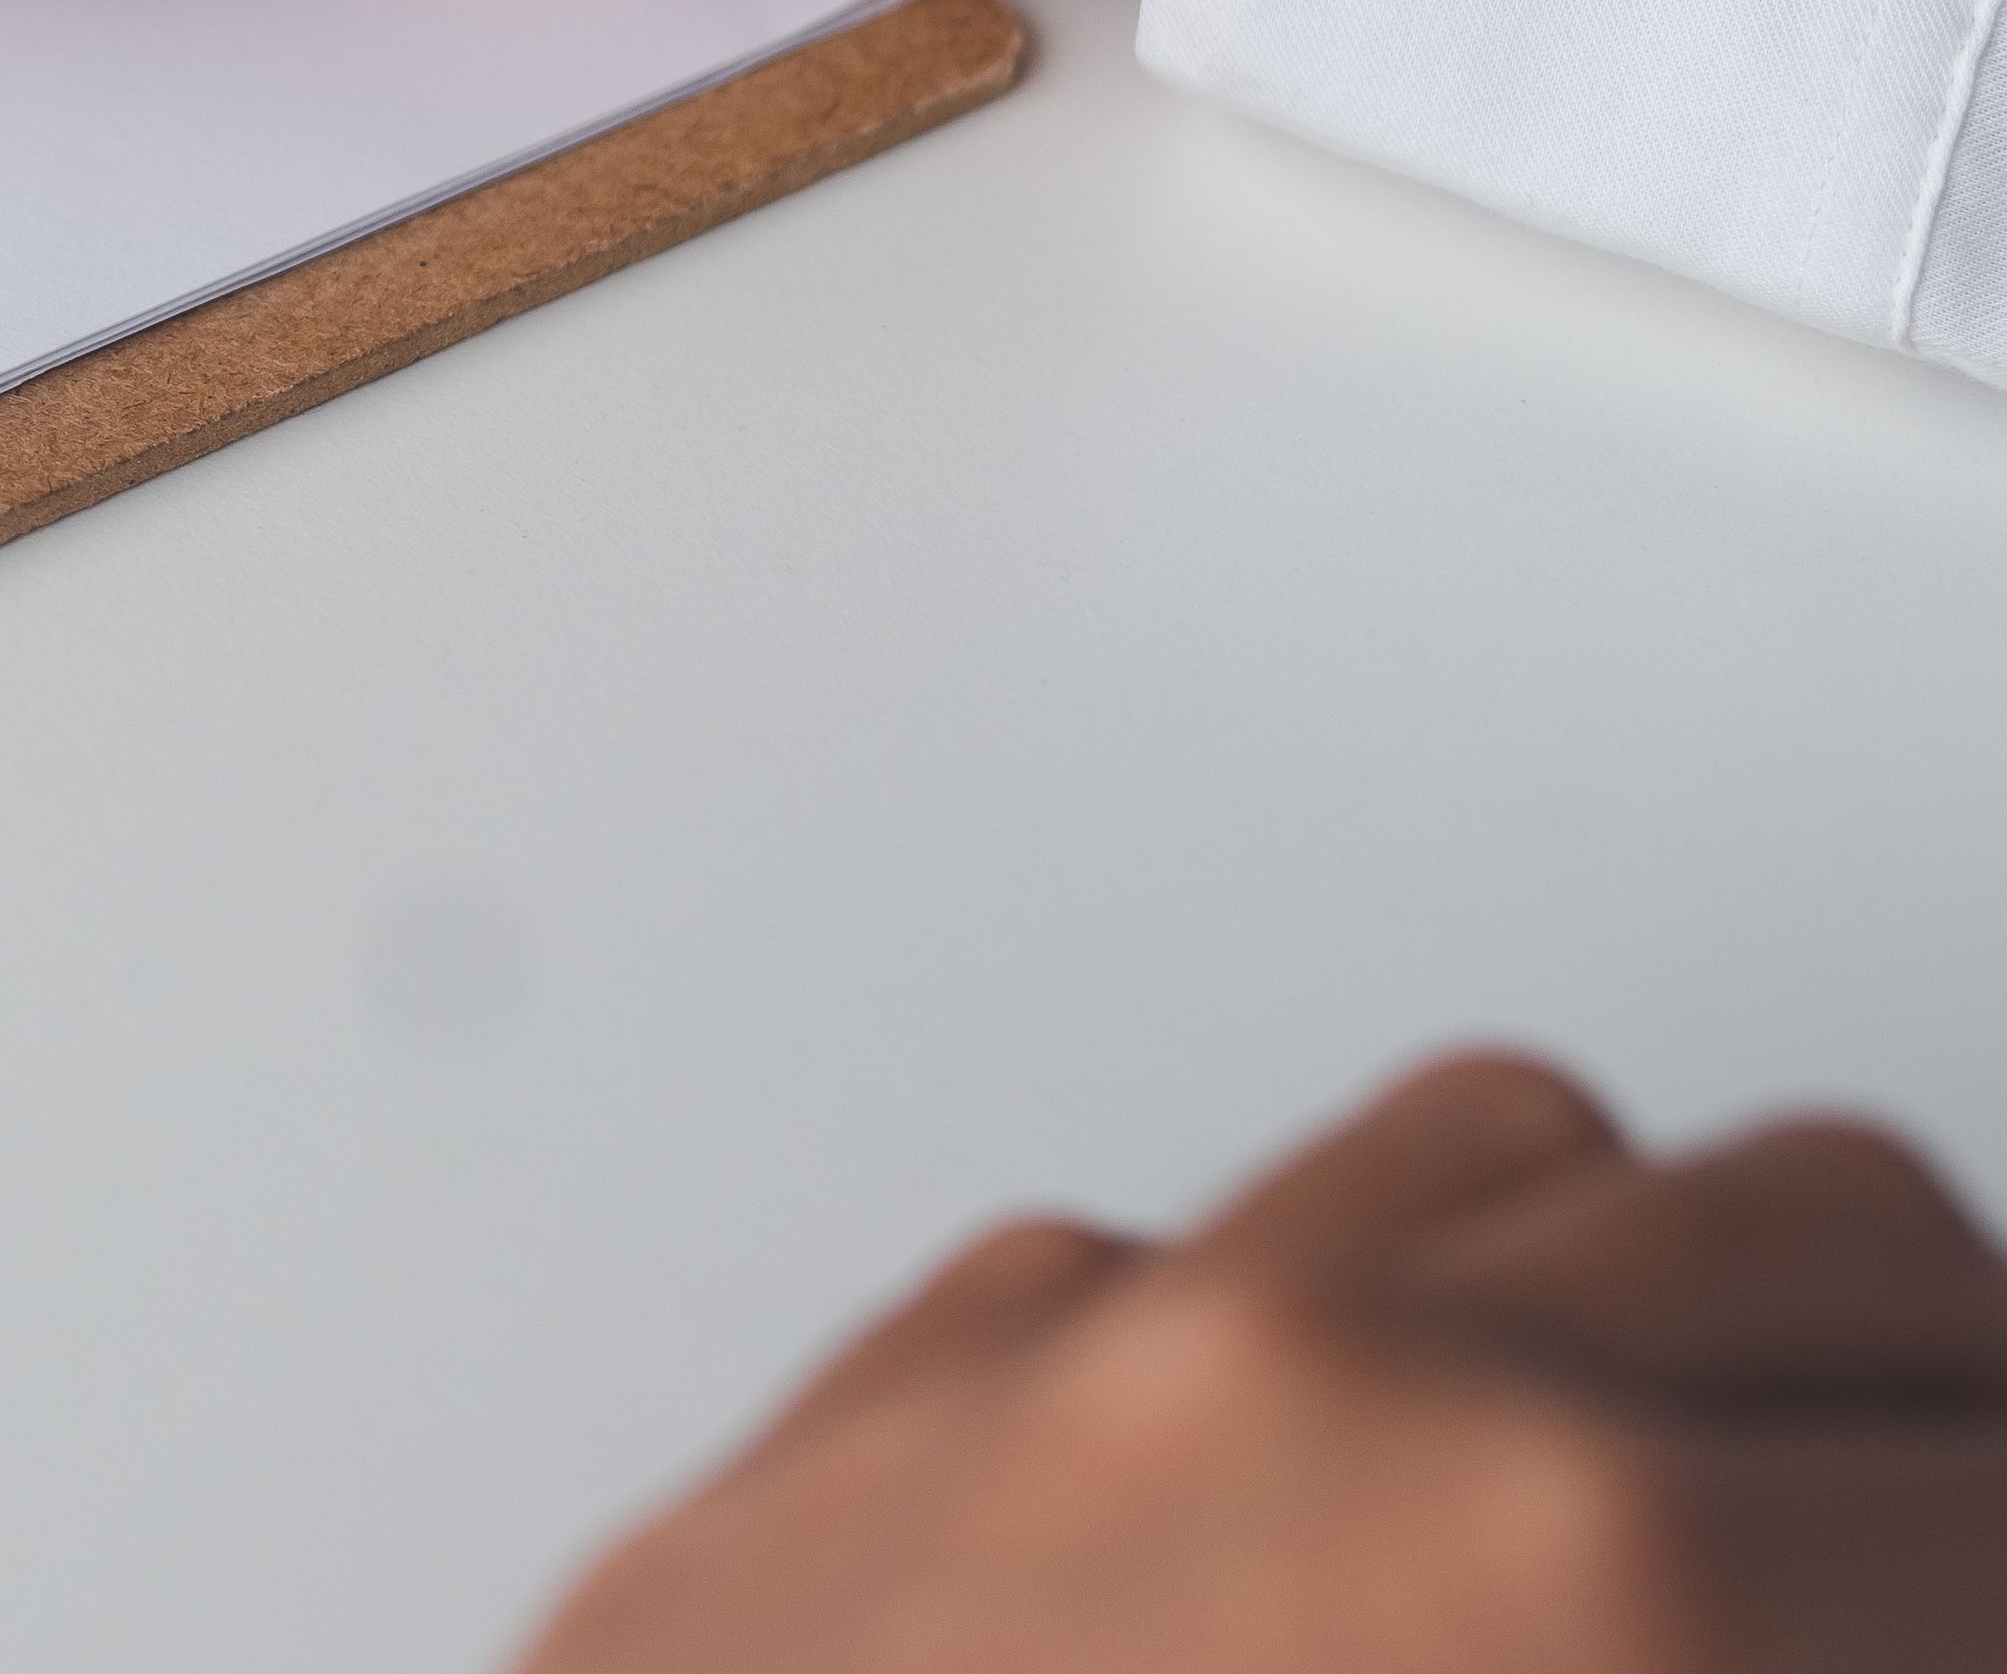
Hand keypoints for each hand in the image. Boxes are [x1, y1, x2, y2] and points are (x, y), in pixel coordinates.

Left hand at [522, 1053, 2006, 1671]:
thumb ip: (1780, 1671)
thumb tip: (1873, 1628)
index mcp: (1579, 1586)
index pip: (1984, 1519)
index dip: (1995, 1588)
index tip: (1970, 1630)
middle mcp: (1337, 1394)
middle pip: (1840, 1247)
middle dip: (1926, 1445)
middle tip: (1921, 1596)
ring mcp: (1084, 1356)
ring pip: (1524, 1167)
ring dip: (1668, 1326)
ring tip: (1712, 1540)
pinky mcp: (893, 1396)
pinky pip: (1194, 1257)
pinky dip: (1329, 1353)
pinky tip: (1370, 1546)